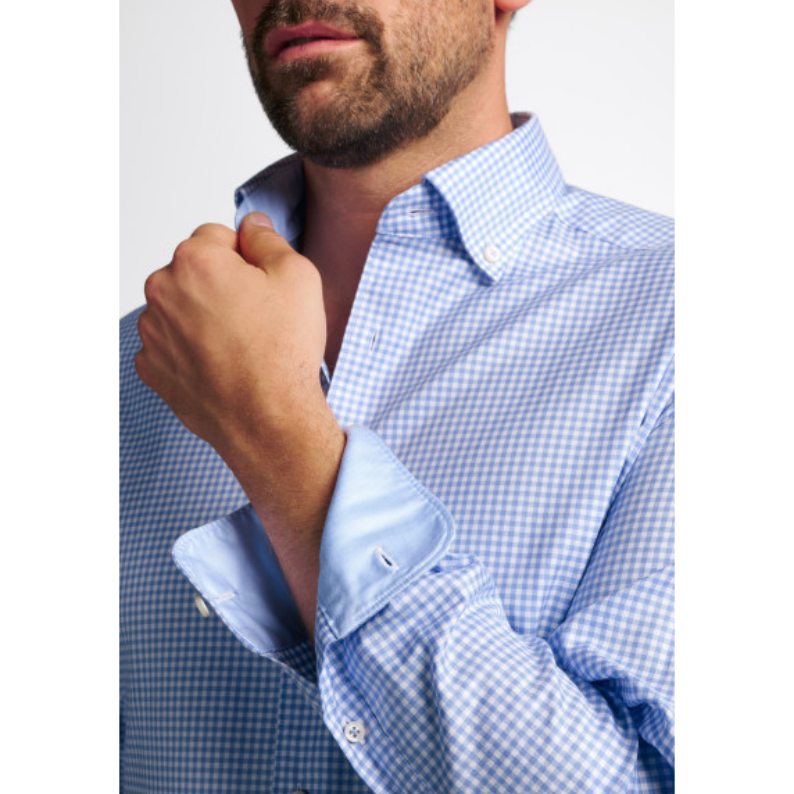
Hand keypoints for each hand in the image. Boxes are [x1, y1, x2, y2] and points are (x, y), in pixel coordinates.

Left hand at [135, 212, 331, 460]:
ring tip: (240, 346)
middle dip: (220, 286)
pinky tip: (222, 365)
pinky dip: (192, 351)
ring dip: (204, 318)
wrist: (267, 420)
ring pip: (181, 309)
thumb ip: (268, 240)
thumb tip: (252, 226)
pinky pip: (171, 346)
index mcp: (194, 260)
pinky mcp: (153, 368)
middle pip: (194, 272)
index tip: (262, 286)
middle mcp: (162, 292)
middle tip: (255, 318)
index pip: (217, 237)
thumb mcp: (298, 277)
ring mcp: (153, 334)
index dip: (246, 259)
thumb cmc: (282, 352)